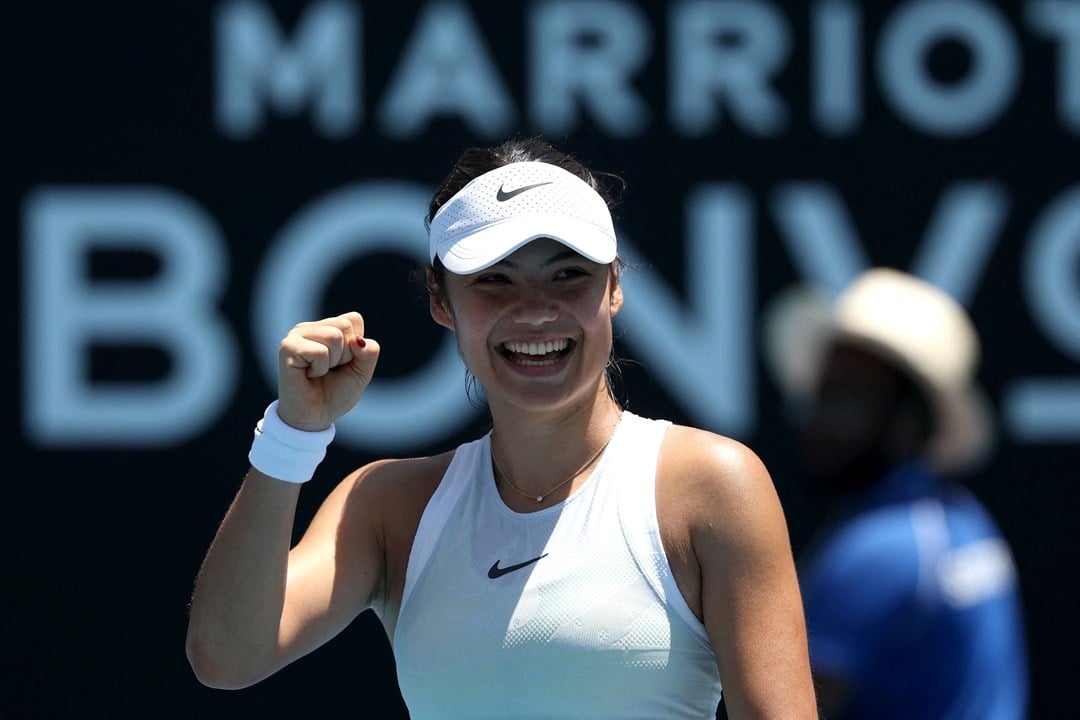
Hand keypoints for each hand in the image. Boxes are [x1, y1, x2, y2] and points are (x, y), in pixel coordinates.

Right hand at [275, 311, 379, 430]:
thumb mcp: (362, 372)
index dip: (356, 346)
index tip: (342, 363)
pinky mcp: (287, 348)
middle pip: (344, 326)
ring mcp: (296, 336)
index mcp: (325, 327)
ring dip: (333, 362)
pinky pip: (320, 352)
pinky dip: (320, 369)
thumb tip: (358, 341)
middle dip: (345, 354)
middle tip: (329, 370)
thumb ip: (369, 353)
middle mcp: (309, 327)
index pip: (353, 319)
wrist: (315, 418)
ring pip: (334, 336)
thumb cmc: (335, 393)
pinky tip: (308, 375)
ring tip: (318, 372)